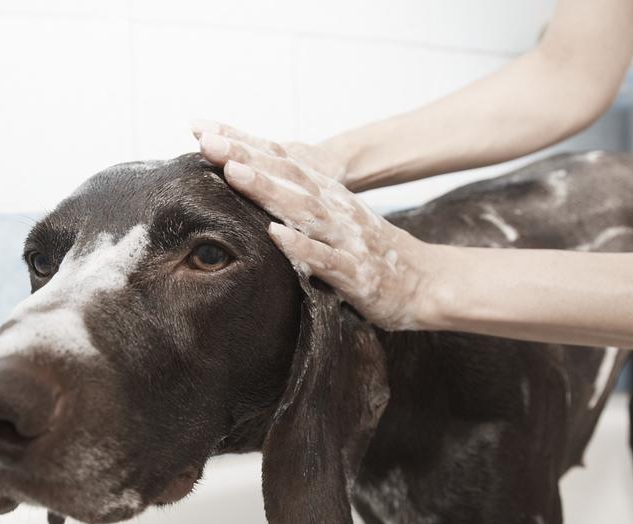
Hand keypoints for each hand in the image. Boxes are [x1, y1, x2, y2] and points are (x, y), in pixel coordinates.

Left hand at [191, 120, 442, 330]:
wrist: (428, 282)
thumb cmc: (372, 255)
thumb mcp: (334, 223)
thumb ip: (300, 207)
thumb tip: (255, 193)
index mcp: (327, 197)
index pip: (281, 163)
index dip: (244, 145)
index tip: (204, 131)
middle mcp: (336, 210)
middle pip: (287, 177)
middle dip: (247, 158)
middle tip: (208, 142)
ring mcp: (346, 239)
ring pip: (304, 210)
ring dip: (269, 191)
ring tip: (235, 173)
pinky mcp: (356, 273)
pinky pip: (326, 259)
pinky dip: (301, 247)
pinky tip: (276, 235)